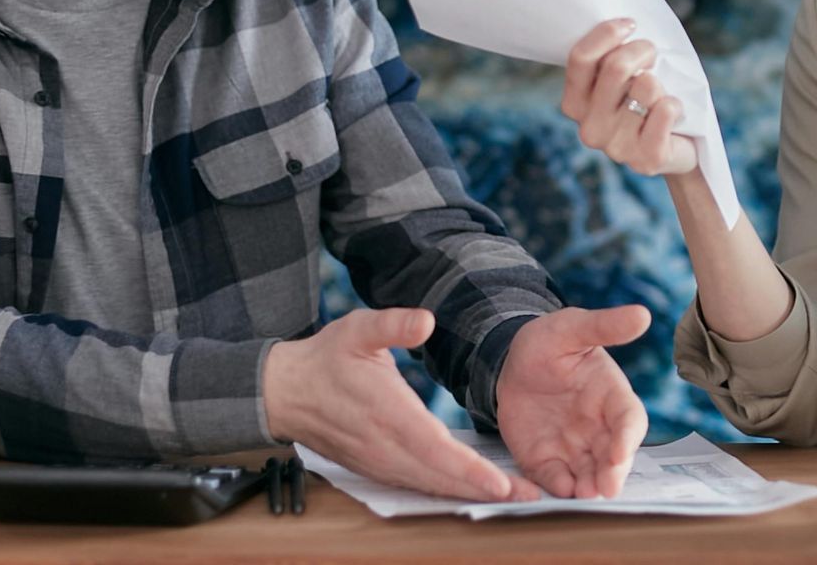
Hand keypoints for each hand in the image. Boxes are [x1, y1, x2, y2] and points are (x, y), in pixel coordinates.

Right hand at [261, 308, 540, 501]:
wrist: (286, 392)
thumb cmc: (326, 358)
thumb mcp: (357, 328)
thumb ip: (392, 324)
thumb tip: (426, 320)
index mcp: (385, 412)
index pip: (434, 448)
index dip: (468, 469)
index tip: (500, 482)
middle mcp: (384, 446)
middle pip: (440, 477)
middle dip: (484, 489)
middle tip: (529, 495)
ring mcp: (379, 462)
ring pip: (430, 486)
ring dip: (470, 494)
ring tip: (513, 496)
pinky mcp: (377, 469)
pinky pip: (417, 486)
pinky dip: (447, 492)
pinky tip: (473, 492)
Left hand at [497, 306, 650, 498]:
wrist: (508, 362)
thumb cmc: (547, 341)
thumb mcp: (571, 328)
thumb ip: (604, 327)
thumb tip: (642, 314)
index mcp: (610, 395)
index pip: (629, 419)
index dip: (627, 437)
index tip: (620, 451)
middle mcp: (598, 426)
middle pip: (615, 455)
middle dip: (613, 472)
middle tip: (607, 488)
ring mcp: (573, 446)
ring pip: (590, 473)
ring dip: (591, 486)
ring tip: (585, 494)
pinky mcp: (547, 459)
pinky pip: (556, 478)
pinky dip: (560, 487)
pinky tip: (559, 490)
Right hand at [561, 19, 697, 176]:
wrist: (678, 148)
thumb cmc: (647, 101)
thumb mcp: (623, 77)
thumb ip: (611, 57)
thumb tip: (624, 26)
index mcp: (575, 104)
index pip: (580, 58)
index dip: (607, 33)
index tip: (631, 24)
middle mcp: (590, 128)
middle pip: (615, 67)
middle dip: (642, 50)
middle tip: (653, 54)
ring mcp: (616, 147)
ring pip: (645, 86)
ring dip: (660, 84)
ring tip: (660, 96)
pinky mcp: (646, 159)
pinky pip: (665, 109)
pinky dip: (675, 104)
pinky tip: (673, 115)